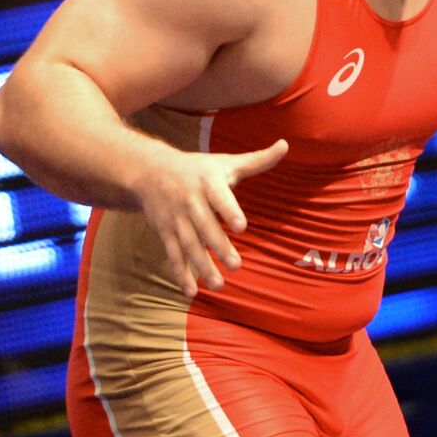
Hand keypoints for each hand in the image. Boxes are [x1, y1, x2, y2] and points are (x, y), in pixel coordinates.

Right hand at [134, 139, 288, 296]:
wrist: (150, 172)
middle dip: (218, 246)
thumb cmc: (198, 169)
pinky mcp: (165, 232)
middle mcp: (190, 202)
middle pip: (204, 226)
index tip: (241, 227)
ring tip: (218, 285)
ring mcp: (175, 219)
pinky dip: (180, 273)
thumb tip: (285, 144)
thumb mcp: (226, 162)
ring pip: (188, 245)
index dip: (229, 211)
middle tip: (236, 265)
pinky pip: (173, 254)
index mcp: (208, 183)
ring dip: (201, 266)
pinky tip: (191, 291)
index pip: (219, 198)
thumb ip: (258, 159)